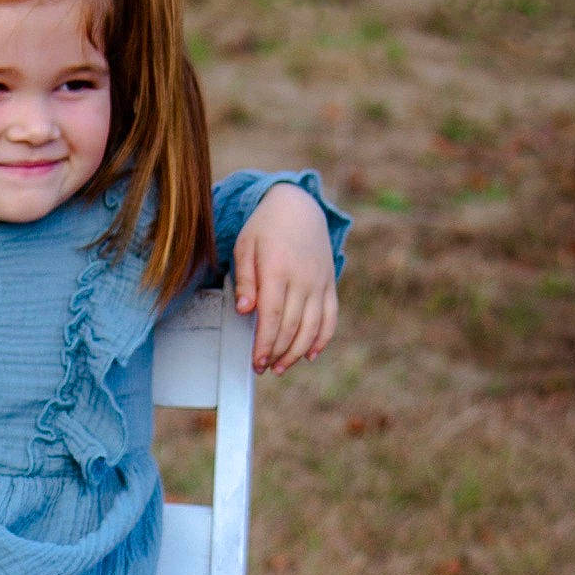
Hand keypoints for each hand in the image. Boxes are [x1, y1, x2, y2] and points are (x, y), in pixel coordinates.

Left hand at [231, 183, 337, 374]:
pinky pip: (330, 317)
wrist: (299, 207)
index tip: (256, 362)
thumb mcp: (245, 247)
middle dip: (276, 352)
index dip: (265, 342)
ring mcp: (320, 282)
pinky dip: (322, 339)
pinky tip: (309, 355)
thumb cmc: (265, 229)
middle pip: (292, 326)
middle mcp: (303, 278)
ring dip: (296, 352)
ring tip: (280, 367)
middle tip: (262, 368)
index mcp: (278, 269)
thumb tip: (244, 310)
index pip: (272, 315)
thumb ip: (245, 279)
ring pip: (312, 327)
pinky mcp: (329, 284)